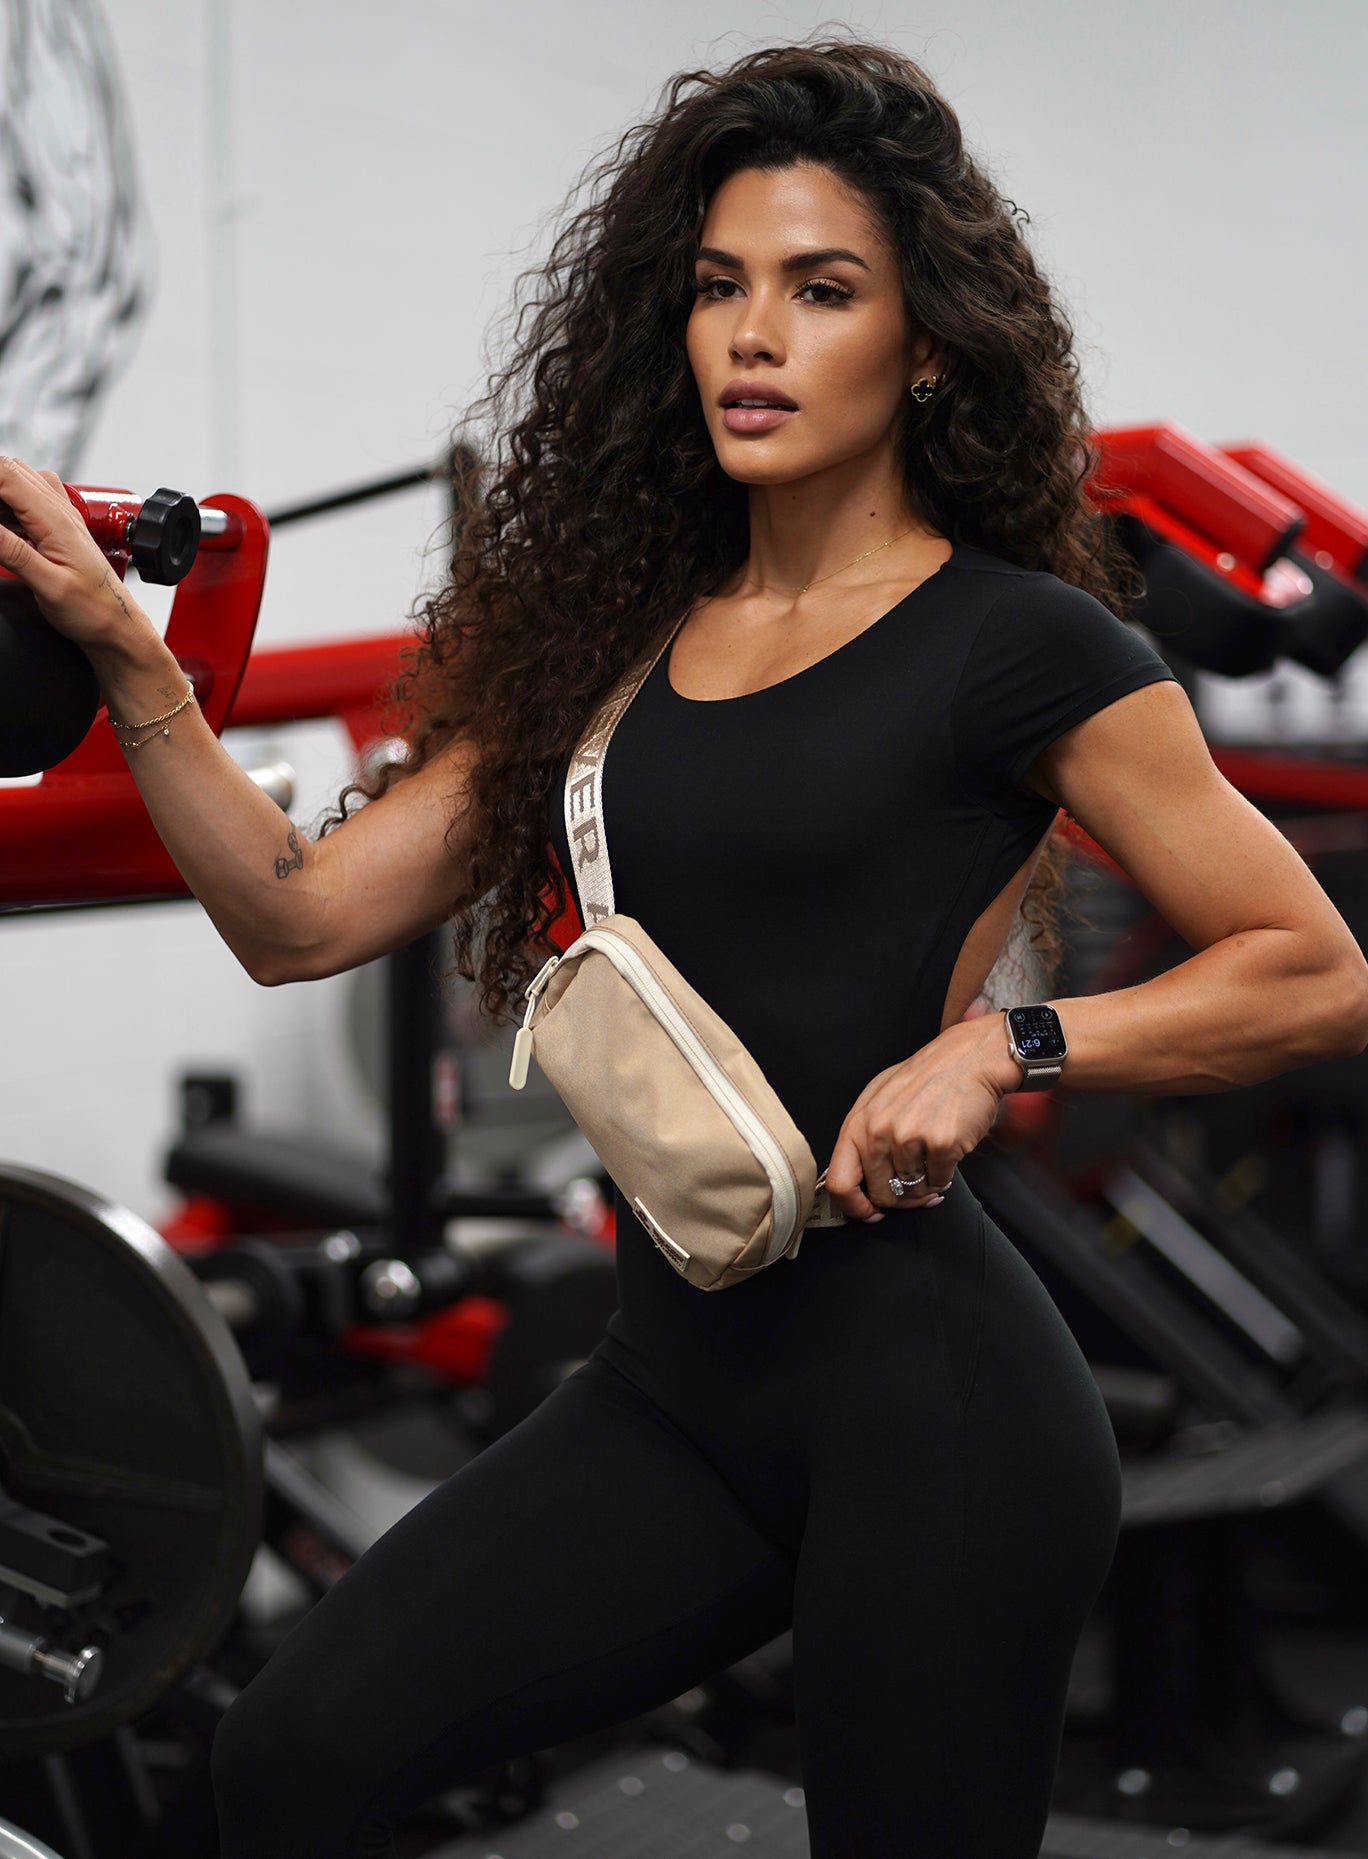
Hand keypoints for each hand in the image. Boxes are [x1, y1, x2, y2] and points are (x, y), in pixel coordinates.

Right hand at [0, 454, 145, 650]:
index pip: (7, 474)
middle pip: (10, 471)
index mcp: (57, 520)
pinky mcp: (56, 528)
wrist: (117, 624)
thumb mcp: (49, 585)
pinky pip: (26, 501)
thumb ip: (13, 552)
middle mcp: (61, 511)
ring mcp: (60, 517)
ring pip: (18, 482)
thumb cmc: (94, 609)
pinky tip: (2, 528)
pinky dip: (6, 507)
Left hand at [824, 1008, 1019, 1219]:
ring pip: (912, 1191)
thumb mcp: (880, 1099)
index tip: (870, 1213)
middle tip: (916, 1188)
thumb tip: (858, 1180)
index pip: (840, 1183)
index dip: (855, 1207)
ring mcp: (909, 1138)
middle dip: (900, 1198)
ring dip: (925, 1184)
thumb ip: (864, 1137)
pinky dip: (945, 1174)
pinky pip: (939, 1181)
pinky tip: (948, 1152)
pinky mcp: (940, 1144)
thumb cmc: (926, 1077)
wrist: (969, 1059)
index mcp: (858, 1123)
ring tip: (932, 1159)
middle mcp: (878, 1132)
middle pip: (881, 1194)